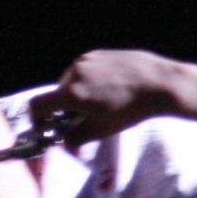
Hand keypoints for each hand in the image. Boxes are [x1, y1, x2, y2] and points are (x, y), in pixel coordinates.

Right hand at [29, 50, 189, 139]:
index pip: (37, 105)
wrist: (159, 82)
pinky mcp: (97, 53)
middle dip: (63, 108)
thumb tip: (66, 144)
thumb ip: (78, 138)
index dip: (38, 119)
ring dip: (76, 94)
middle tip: (79, 119)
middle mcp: (74, 73)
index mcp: (71, 94)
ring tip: (99, 102)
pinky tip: (109, 88)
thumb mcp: (103, 130)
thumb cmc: (131, 109)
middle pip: (56, 94)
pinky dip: (88, 81)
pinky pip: (83, 70)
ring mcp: (85, 60)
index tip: (47, 127)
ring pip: (70, 81)